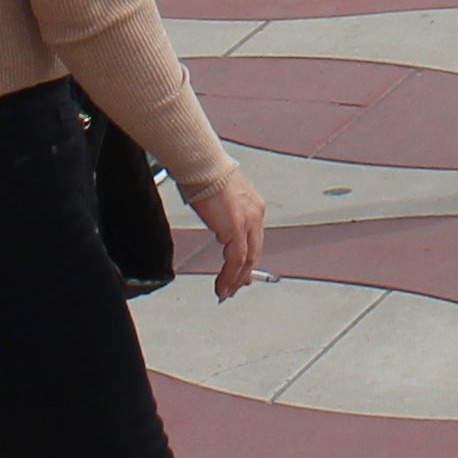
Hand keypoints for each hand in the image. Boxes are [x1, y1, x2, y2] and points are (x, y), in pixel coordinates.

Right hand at [180, 161, 270, 299]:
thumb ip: (223, 212)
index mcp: (253, 206)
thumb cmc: (204, 174)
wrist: (202, 164)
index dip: (248, 259)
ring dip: (235, 279)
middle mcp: (255, 214)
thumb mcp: (219, 196)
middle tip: (235, 288)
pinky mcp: (235, 229)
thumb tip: (218, 222)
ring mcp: (247, 222)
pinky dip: (229, 276)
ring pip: (246, 260)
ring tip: (225, 292)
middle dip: (244, 274)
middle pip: (254, 252)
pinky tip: (221, 285)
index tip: (242, 273)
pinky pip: (236, 260)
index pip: (254, 239)